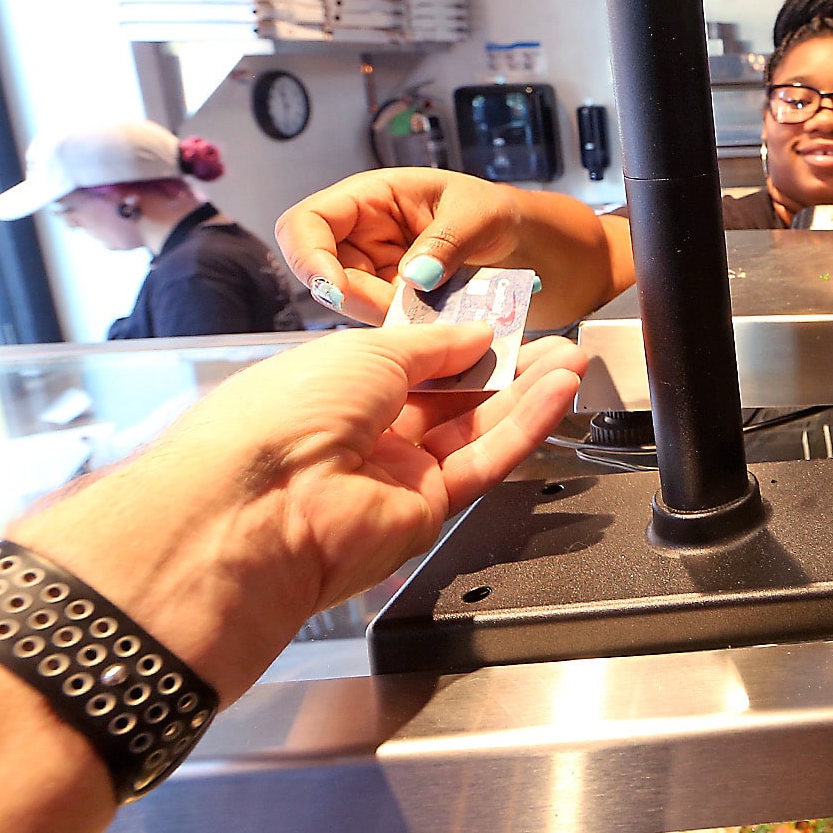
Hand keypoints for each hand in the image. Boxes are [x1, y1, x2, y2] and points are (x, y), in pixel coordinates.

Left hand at [11, 326, 587, 701]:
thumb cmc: (286, 413)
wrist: (260, 507)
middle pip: (451, 396)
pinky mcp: (426, 511)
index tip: (506, 321)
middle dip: (505, 367)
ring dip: (526, 394)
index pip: (412, 361)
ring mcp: (396, 474)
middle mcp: (365, 432)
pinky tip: (557, 394)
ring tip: (572, 360)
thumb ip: (433, 344)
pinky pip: (482, 461)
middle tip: (554, 340)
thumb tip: (475, 333)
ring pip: (474, 428)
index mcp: (336, 386)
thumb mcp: (366, 350)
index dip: (461, 341)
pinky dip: (523, 428)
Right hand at [277, 170, 634, 329]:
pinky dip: (410, 334)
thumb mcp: (483, 216)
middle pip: (325, 274)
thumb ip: (446, 243)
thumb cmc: (514, 216)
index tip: (335, 287)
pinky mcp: (402, 308)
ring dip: (390, 320)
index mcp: (375, 197)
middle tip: (404, 311)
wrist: (547, 253)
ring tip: (441, 312)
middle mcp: (368, 236)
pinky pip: (388, 327)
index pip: (307, 222)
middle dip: (358, 298)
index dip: (310, 256)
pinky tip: (443, 328)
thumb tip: (413, 276)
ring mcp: (382, 274)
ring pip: (355, 307)